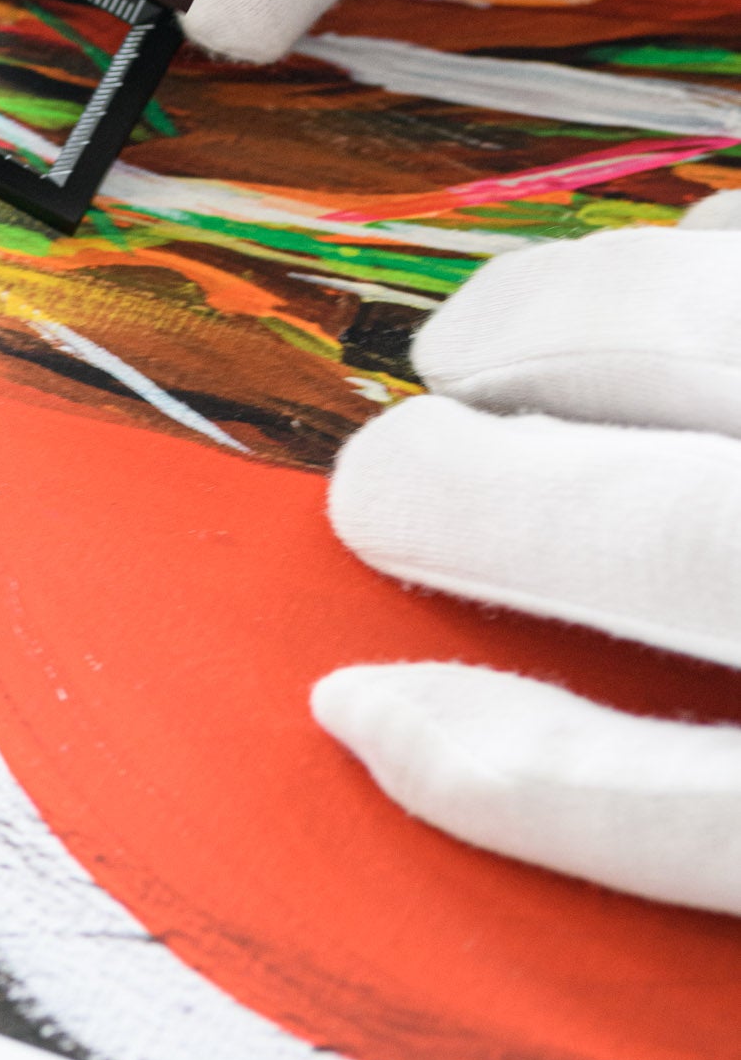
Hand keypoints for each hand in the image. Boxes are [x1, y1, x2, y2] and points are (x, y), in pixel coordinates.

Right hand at [315, 205, 740, 915]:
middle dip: (465, 495)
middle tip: (380, 483)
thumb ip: (709, 822)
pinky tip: (679, 246)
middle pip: (657, 538)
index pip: (670, 810)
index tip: (354, 708)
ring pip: (708, 333)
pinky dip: (711, 237)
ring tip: (475, 342)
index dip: (489, 769)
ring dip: (553, 325)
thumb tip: (421, 734)